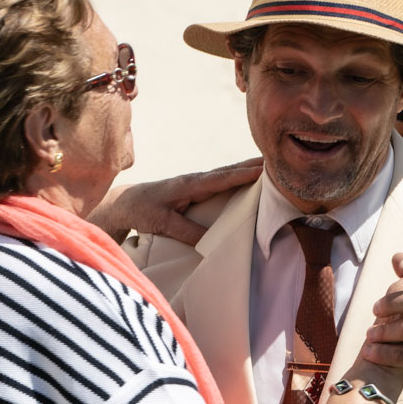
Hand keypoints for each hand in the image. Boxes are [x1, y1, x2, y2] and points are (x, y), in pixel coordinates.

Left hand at [87, 157, 262, 243]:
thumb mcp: (162, 224)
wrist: (125, 202)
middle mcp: (195, 180)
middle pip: (229, 171)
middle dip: (252, 166)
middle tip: (277, 160)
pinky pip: (221, 181)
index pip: (222, 178)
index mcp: (189, 184)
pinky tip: (247, 177)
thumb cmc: (142, 210)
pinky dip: (236, 177)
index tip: (264, 169)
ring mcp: (196, 183)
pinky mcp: (195, 188)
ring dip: (247, 169)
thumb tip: (210, 242)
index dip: (243, 174)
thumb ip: (186, 231)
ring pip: (226, 173)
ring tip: (269, 165)